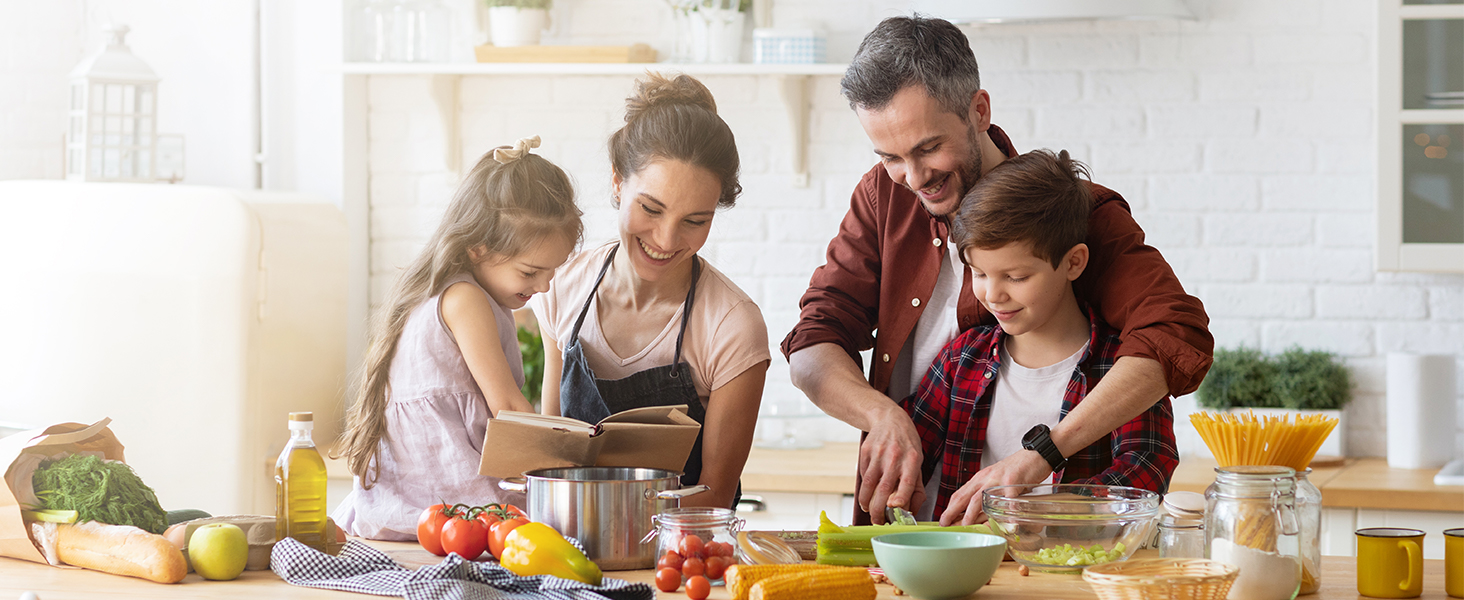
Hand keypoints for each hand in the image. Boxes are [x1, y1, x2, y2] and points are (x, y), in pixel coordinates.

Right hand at [857, 406, 925, 523]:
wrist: (889, 419)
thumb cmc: (907, 446)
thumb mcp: (918, 463)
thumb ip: (916, 488)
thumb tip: (911, 511)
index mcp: (912, 460)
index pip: (907, 483)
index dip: (900, 498)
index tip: (894, 509)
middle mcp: (895, 457)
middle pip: (883, 488)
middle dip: (878, 509)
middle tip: (878, 521)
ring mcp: (878, 453)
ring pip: (868, 484)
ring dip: (866, 502)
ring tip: (868, 510)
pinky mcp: (865, 451)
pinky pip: (862, 474)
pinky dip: (863, 488)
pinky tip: (867, 494)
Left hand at [939, 449, 1052, 525]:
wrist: (1035, 454)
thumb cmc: (1016, 470)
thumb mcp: (996, 481)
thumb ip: (988, 495)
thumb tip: (979, 516)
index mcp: (980, 479)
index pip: (960, 494)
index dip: (949, 508)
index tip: (942, 520)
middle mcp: (986, 479)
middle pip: (965, 496)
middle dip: (953, 512)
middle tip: (945, 525)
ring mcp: (998, 479)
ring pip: (981, 498)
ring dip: (972, 514)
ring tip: (967, 526)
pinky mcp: (1014, 480)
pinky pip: (1009, 498)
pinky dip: (1007, 511)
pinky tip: (1007, 523)